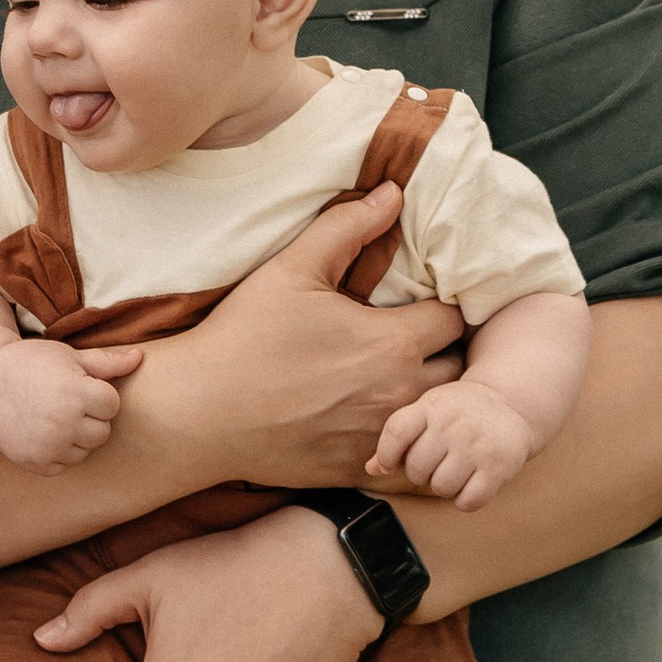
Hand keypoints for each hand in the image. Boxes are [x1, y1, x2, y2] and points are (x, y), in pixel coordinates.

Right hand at [0, 336, 144, 473]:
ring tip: (53, 415)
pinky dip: (58, 452)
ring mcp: (49, 446)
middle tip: (65, 401)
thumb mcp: (68, 356)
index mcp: (76, 393)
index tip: (78, 385)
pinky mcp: (36, 463)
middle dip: (90, 417)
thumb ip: (106, 362)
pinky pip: (64, 464)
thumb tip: (140, 358)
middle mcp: (63, 423)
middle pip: (103, 432)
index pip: (112, 405)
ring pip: (86, 451)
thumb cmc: (32, 363)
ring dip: (76, 436)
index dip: (98, 393)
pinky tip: (42, 431)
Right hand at [152, 187, 463, 486]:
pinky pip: (410, 458)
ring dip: (431, 397)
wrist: (201, 413)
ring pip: (438, 416)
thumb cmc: (245, 337)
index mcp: (393, 343)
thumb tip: (394, 191)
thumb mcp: (293, 269)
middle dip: (447, 353)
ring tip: (403, 379)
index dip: (443, 306)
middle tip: (418, 341)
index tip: (423, 303)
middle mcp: (400, 394)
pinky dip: (404, 437)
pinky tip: (377, 420)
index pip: (456, 319)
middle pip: (460, 371)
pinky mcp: (361, 470)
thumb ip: (348, 226)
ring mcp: (383, 438)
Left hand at [370, 378, 539, 509]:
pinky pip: (468, 501)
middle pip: (417, 468)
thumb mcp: (427, 412)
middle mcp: (453, 425)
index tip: (391, 464)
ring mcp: (477, 446)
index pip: (396, 432)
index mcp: (431, 407)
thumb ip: (398, 439)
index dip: (386, 455)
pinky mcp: (498, 467)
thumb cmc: (458, 411)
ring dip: (443, 487)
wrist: (510, 403)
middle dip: (420, 474)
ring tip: (453, 471)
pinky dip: (465, 499)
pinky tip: (470, 483)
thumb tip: (370, 469)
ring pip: (441, 487)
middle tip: (434, 464)